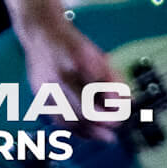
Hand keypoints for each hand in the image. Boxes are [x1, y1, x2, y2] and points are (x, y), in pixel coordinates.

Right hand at [16, 13, 124, 139]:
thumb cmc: (71, 43)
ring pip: (71, 119)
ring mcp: (47, 86)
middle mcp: (60, 74)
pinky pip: (58, 120)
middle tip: (117, 125)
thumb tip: (127, 101)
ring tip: (106, 137)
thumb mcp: (95, 52)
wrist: (39, 31)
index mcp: (77, 59)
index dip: (113, 103)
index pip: (100, 89)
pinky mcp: (39, 94)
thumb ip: (111, 77)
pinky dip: (75, 129)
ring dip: (91, 131)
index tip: (123, 110)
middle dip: (104, 122)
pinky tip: (88, 132)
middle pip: (84, 109)